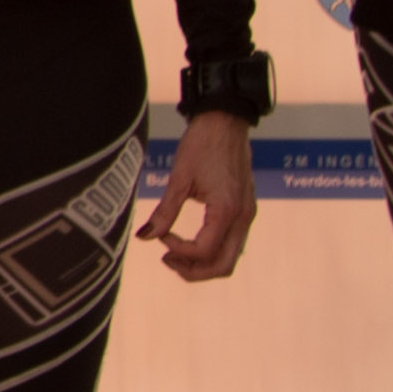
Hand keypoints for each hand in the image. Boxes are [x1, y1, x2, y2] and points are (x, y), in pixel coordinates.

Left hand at [137, 111, 256, 282]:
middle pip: (224, 265)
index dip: (179, 251)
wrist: (226, 120)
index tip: (161, 237)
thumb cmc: (202, 143)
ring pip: (231, 257)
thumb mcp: (179, 178)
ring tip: (175, 254)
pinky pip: (233, 243)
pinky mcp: (245, 209)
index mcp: (227, 209)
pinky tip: (190, 241)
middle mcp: (243, 216)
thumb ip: (164, 211)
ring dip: (203, 264)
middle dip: (194, 271)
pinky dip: (212, 250)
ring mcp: (247, 214)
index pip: (204, 250)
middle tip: (167, 260)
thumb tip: (145, 237)